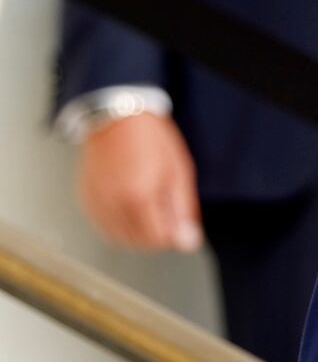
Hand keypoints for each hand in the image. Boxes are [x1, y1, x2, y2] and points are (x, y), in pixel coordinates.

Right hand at [77, 113, 203, 252]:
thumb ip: (183, 210)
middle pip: (139, 242)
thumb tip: (188, 243)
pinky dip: (119, 224)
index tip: (179, 220)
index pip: (158, 240)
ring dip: (138, 231)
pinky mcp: (86, 201)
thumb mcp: (179, 173)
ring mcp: (96, 204)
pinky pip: (104, 226)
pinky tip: (129, 204)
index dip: (173, 234)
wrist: (116, 118)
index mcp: (139, 197)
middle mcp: (113, 204)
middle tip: (164, 209)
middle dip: (156, 233)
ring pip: (120, 238)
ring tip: (147, 204)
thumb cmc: (151, 140)